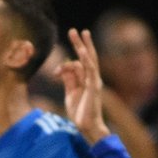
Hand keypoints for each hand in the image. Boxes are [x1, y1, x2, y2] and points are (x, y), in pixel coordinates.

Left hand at [58, 28, 109, 144]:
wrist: (86, 126)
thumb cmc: (79, 113)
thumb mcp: (70, 94)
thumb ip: (68, 80)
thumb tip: (63, 68)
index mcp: (86, 80)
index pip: (80, 63)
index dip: (73, 55)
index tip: (67, 50)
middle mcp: (92, 78)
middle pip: (87, 56)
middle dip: (80, 43)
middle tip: (74, 30)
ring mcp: (94, 81)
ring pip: (88, 59)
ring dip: (81, 46)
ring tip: (76, 33)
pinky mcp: (94, 86)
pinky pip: (90, 69)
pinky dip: (86, 59)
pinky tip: (82, 51)